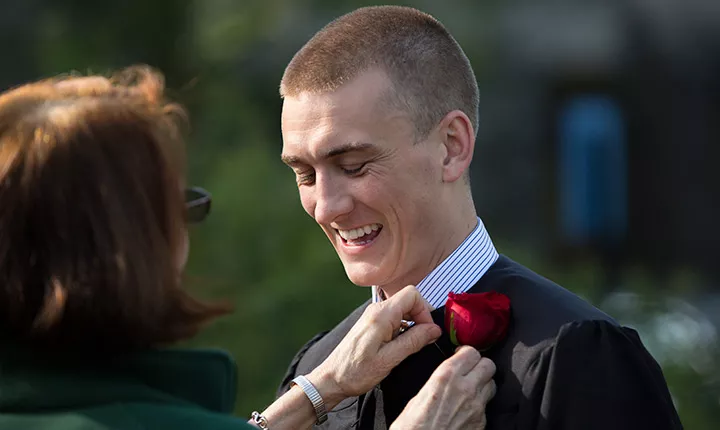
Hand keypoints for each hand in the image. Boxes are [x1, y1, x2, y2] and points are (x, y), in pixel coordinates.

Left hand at [307, 285, 441, 408]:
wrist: (332, 378)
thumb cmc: (355, 372)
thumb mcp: (390, 359)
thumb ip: (414, 341)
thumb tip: (434, 330)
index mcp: (381, 315)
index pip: (412, 294)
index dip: (425, 311)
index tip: (428, 331)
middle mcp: (376, 310)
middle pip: (408, 300)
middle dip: (420, 318)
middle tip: (423, 340)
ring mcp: (373, 316)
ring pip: (402, 310)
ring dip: (411, 325)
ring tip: (408, 346)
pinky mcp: (372, 324)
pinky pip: (394, 318)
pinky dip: (402, 329)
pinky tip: (398, 346)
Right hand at [390, 346, 496, 429]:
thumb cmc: (412, 427)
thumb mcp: (417, 396)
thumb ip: (436, 382)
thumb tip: (443, 377)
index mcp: (446, 376)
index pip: (471, 352)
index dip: (466, 353)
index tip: (460, 356)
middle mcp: (465, 388)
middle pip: (488, 365)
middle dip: (480, 365)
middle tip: (469, 370)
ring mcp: (476, 407)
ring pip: (491, 384)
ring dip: (483, 384)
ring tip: (470, 389)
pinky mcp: (481, 422)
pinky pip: (487, 406)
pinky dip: (480, 404)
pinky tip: (467, 409)